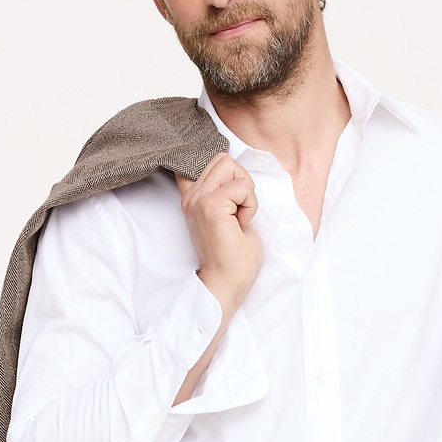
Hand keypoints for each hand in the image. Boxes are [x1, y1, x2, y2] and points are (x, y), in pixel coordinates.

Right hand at [176, 155, 263, 319]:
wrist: (228, 282)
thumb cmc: (233, 257)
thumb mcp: (227, 216)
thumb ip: (225, 194)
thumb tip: (238, 176)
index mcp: (192, 198)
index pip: (201, 161)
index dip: (226, 172)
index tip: (234, 197)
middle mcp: (191, 197)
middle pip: (222, 159)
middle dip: (241, 180)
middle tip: (240, 210)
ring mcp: (199, 200)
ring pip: (230, 165)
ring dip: (245, 190)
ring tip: (240, 217)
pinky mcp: (212, 206)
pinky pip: (243, 187)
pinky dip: (250, 204)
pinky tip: (242, 224)